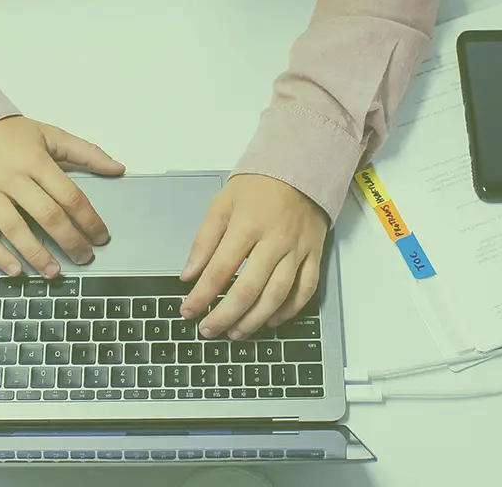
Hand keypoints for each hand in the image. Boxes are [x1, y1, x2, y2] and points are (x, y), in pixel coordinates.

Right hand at [0, 116, 123, 277]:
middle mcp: (12, 178)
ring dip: (37, 254)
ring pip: (14, 229)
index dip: (89, 220)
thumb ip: (86, 152)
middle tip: (84, 257)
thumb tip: (118, 168)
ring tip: (54, 272)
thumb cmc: (8, 133)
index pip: (70, 196)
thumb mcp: (49, 135)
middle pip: (47, 216)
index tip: (101, 237)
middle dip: (70, 241)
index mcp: (35, 161)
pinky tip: (16, 270)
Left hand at [179, 174, 328, 339]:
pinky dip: (289, 310)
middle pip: (248, 289)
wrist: (301, 168)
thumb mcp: (222, 204)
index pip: (219, 269)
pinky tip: (271, 321)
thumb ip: (204, 240)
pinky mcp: (314, 255)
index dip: (202, 295)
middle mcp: (274, 241)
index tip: (188, 311)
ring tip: (236, 333)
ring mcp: (297, 250)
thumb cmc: (259, 186)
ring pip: (277, 295)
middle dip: (225, 316)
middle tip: (208, 330)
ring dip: (254, 320)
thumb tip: (189, 275)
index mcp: (247, 225)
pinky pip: (305, 289)